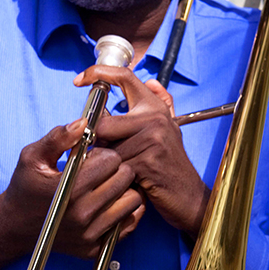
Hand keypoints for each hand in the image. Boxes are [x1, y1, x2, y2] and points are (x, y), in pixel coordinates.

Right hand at [0, 117, 144, 269]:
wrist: (14, 226)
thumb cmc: (25, 186)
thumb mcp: (33, 156)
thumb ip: (59, 137)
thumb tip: (84, 123)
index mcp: (71, 189)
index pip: (111, 160)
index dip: (103, 153)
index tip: (91, 158)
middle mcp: (83, 214)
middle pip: (126, 178)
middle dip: (116, 168)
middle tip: (99, 170)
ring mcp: (91, 234)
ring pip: (133, 201)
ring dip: (123, 189)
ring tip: (105, 186)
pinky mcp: (95, 248)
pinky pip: (130, 224)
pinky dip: (124, 211)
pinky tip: (108, 203)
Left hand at [74, 67, 209, 238]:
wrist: (189, 196)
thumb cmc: (172, 163)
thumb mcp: (170, 128)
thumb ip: (162, 102)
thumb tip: (151, 82)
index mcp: (154, 106)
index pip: (124, 76)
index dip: (98, 73)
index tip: (78, 79)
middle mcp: (155, 117)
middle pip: (103, 123)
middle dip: (99, 143)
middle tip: (108, 155)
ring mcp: (152, 138)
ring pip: (106, 147)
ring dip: (106, 163)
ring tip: (121, 169)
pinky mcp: (147, 160)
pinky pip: (114, 165)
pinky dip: (114, 176)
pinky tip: (127, 180)